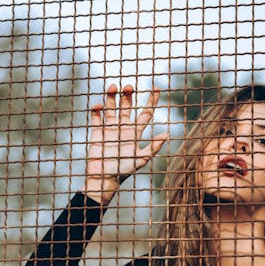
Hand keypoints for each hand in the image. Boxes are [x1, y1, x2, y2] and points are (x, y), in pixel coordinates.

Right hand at [85, 84, 167, 203]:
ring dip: (111, 96)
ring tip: (112, 87)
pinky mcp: (97, 132)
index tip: (156, 87)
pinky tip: (98, 107)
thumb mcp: (141, 159)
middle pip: (127, 106)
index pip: (146, 113)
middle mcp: (123, 128)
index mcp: (135, 133)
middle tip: (128, 87)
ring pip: (111, 107)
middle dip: (128, 95)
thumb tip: (167, 134)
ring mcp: (110, 128)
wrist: (104, 179)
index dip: (151, 100)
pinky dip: (96, 109)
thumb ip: (153, 147)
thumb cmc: (124, 171)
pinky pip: (96, 116)